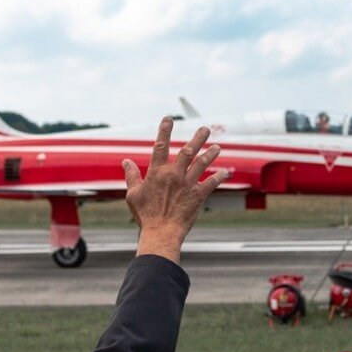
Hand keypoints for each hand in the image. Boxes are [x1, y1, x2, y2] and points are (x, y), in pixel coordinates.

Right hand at [123, 117, 227, 262]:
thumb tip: (126, 162)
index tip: (169, 119)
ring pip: (202, 164)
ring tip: (217, 147)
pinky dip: (219, 177)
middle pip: (187, 151)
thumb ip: (131, 176)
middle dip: (198, 138)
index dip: (164, 130)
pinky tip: (225, 172)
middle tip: (205, 129)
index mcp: (157, 172)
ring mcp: (187, 184)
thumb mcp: (133, 194)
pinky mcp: (198, 196)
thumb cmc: (146, 215)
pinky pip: (211, 183)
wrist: (161, 232)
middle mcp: (174, 175)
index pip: (160, 146)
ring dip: (211, 154)